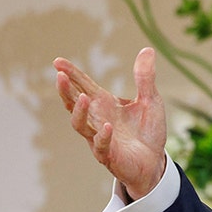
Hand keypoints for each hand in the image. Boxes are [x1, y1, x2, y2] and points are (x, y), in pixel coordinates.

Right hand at [53, 47, 167, 200]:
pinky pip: (101, 146)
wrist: (154, 161)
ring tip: (83, 96)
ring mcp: (99, 138)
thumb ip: (145, 77)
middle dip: (66, 90)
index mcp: (104, 104)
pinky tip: (107, 126)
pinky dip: (103, 136)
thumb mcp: (150, 100)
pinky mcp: (109, 155)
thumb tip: (147, 50)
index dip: (70, 74)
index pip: (83, 85)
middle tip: (60, 76)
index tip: (57, 61)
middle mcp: (97, 119)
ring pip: (80, 125)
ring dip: (79, 112)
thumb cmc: (147, 131)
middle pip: (74, 103)